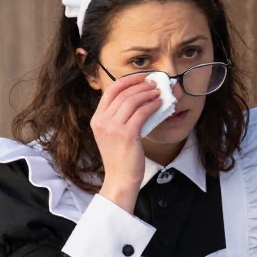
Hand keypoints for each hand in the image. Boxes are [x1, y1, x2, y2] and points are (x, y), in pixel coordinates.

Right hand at [91, 73, 161, 212]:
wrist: (120, 179)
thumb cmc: (119, 158)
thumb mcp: (111, 134)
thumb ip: (117, 117)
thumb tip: (137, 98)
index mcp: (97, 119)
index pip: (111, 91)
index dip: (128, 80)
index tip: (141, 77)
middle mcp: (102, 121)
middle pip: (123, 93)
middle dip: (141, 84)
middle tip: (154, 83)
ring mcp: (113, 128)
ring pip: (133, 100)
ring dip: (148, 93)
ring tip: (158, 92)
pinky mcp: (127, 134)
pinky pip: (142, 112)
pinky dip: (152, 105)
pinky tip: (159, 104)